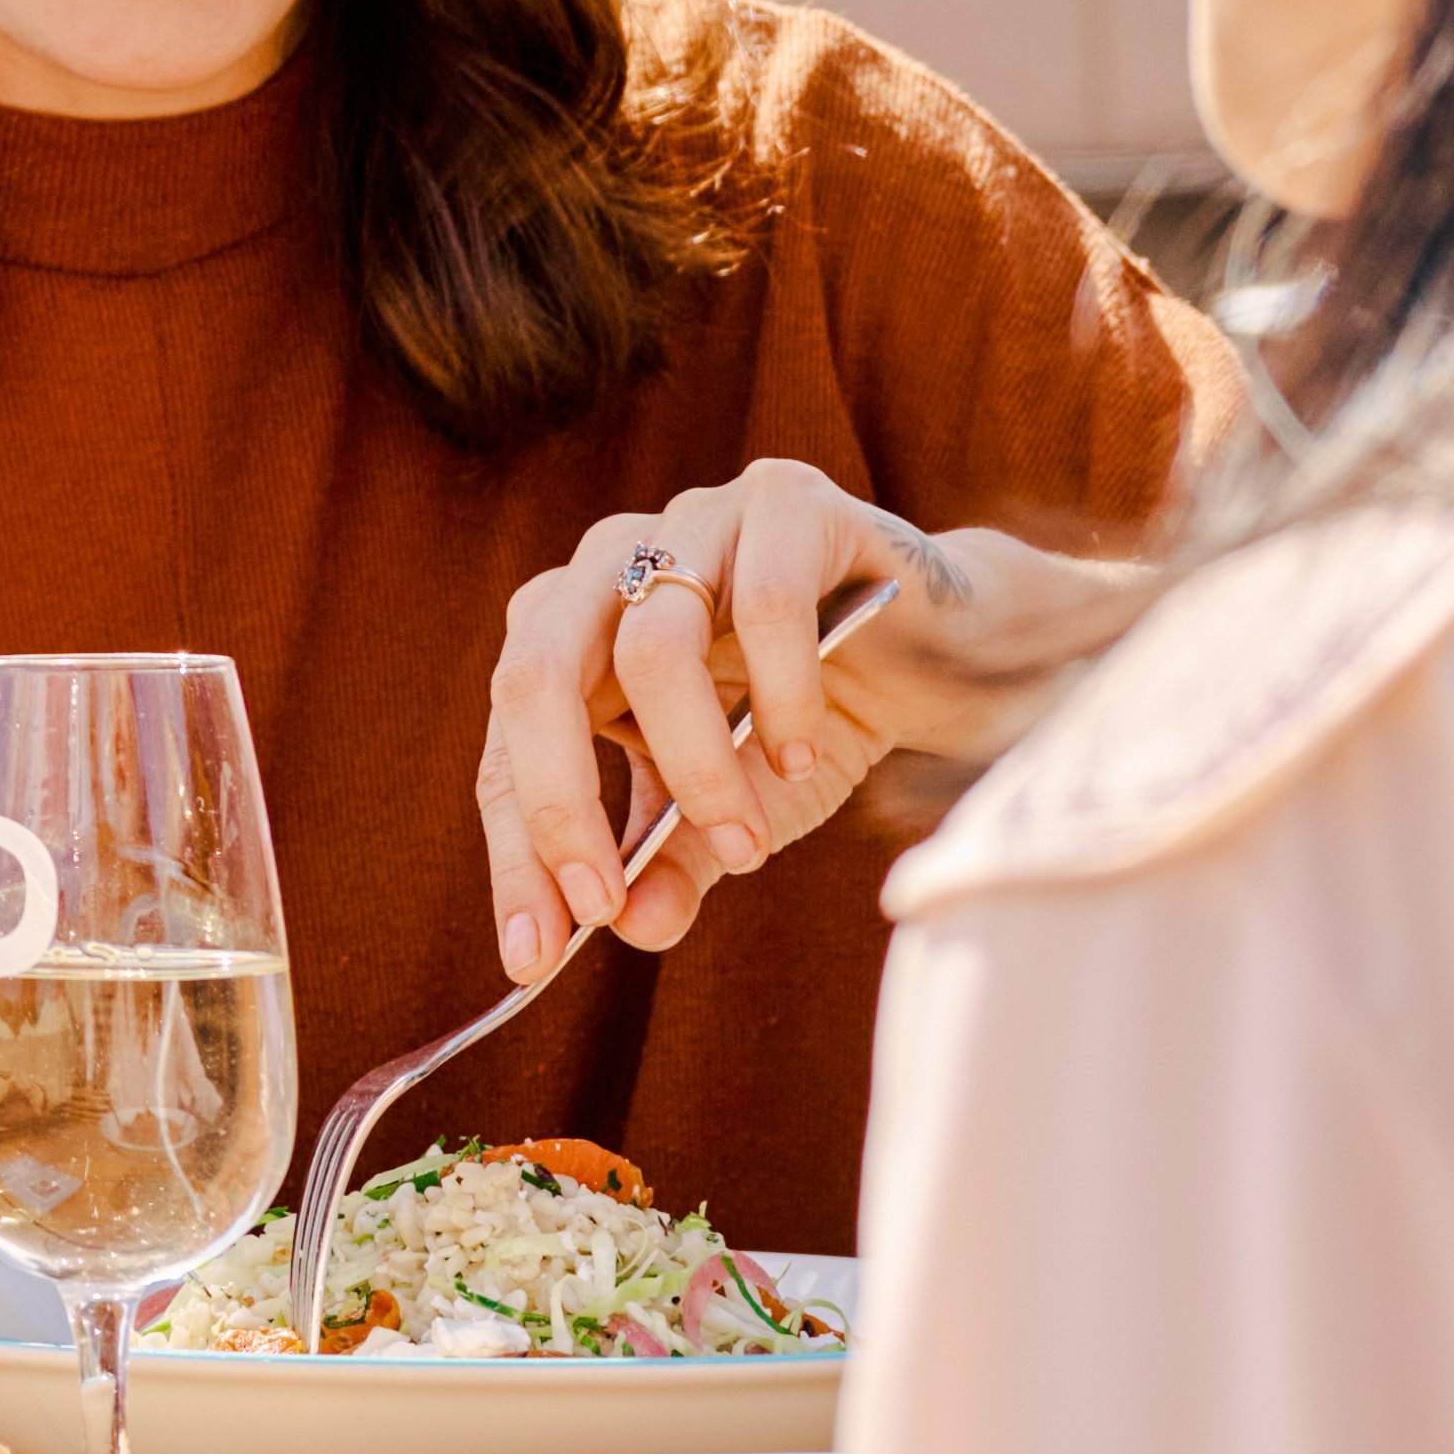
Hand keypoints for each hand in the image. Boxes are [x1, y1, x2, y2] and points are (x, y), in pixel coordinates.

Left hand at [476, 469, 1160, 984]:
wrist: (946, 652)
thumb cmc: (818, 723)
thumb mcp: (738, 812)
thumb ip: (675, 863)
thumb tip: (628, 930)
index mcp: (574, 639)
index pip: (508, 743)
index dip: (517, 850)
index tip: (533, 953)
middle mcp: (613, 568)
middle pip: (534, 673)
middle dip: (560, 803)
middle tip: (606, 900)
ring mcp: (694, 522)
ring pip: (652, 647)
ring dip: (696, 767)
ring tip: (749, 841)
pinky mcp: (785, 500)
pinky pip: (766, 601)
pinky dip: (782, 695)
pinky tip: (805, 749)